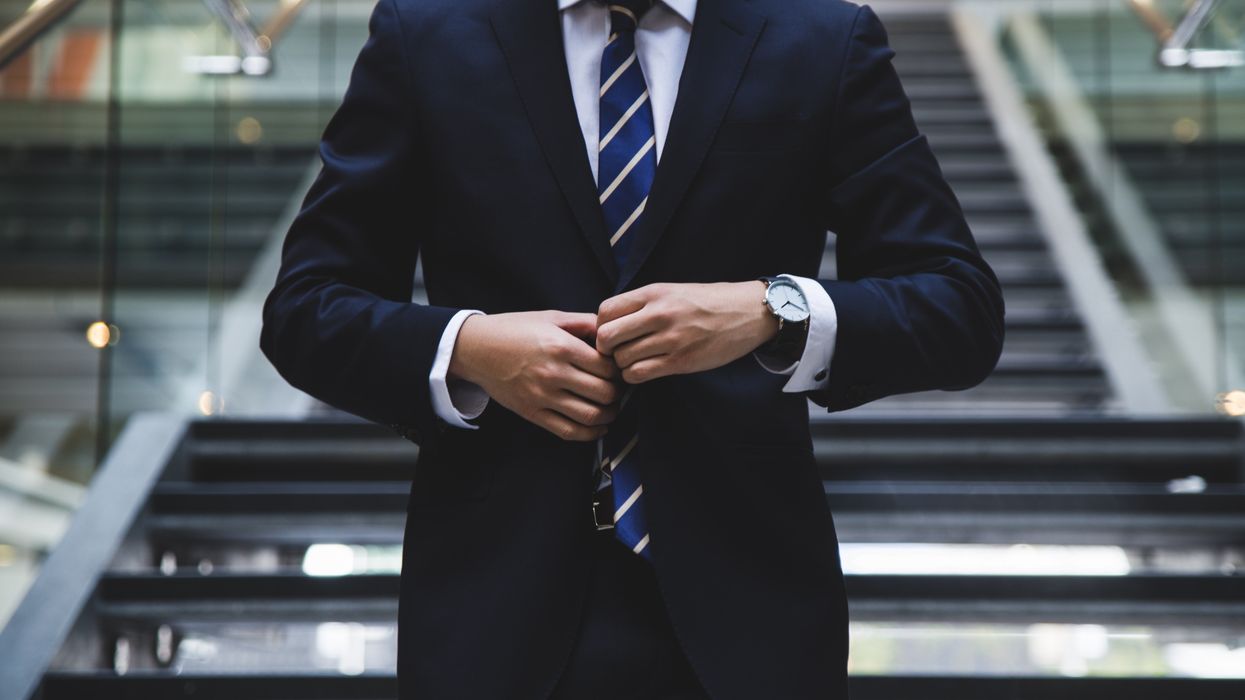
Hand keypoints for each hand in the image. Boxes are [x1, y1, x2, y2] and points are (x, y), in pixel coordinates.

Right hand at [448, 311, 620, 440]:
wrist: (476, 348)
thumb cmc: (515, 329)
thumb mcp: (551, 317)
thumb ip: (584, 322)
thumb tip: (612, 331)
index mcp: (561, 346)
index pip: (607, 367)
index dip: (619, 370)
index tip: (619, 369)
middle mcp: (553, 373)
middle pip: (604, 393)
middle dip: (617, 393)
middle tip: (618, 388)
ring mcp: (542, 396)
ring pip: (590, 416)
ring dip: (609, 415)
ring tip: (611, 408)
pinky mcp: (532, 413)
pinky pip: (568, 431)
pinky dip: (590, 434)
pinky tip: (598, 427)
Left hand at [596, 282, 777, 383]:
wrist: (748, 312)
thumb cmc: (708, 302)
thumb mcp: (672, 291)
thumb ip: (643, 304)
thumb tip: (610, 323)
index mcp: (654, 293)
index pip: (605, 311)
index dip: (601, 326)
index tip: (612, 333)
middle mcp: (659, 314)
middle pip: (607, 337)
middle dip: (606, 349)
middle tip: (617, 352)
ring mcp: (670, 339)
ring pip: (621, 359)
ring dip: (622, 365)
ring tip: (635, 361)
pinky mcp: (681, 361)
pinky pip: (639, 374)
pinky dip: (635, 376)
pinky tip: (645, 370)